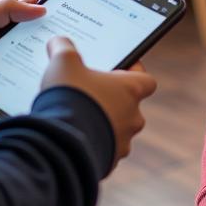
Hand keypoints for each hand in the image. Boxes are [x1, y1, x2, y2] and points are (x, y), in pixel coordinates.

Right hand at [40, 36, 156, 167]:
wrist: (60, 143)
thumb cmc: (69, 97)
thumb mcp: (63, 63)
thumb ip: (63, 49)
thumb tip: (58, 42)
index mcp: (130, 90)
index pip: (147, 80)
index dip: (134, 74)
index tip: (120, 69)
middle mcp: (133, 117)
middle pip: (129, 107)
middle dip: (112, 102)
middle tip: (91, 96)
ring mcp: (122, 142)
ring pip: (117, 132)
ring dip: (103, 126)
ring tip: (79, 120)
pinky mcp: (109, 163)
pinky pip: (104, 152)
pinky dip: (92, 147)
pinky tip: (74, 140)